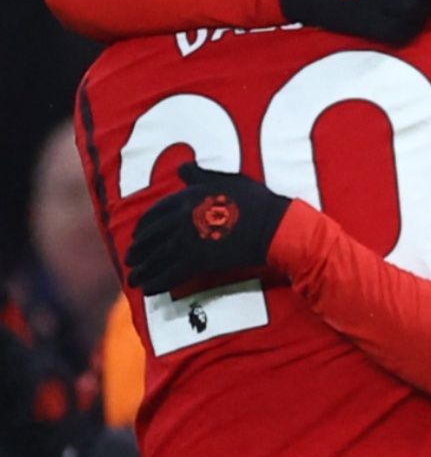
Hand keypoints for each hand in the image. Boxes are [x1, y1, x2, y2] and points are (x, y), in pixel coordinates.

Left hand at [126, 164, 291, 292]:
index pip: (154, 213)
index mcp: (185, 199)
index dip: (143, 226)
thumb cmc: (256, 202)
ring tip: (134, 279)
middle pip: (149, 238)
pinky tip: (149, 290)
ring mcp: (188, 242)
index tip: (138, 235)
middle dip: (137, 251)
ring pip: (155, 259)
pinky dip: (157, 283)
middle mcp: (180, 220)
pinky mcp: (198, 262)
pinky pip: (171, 275)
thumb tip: (182, 167)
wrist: (273, 227)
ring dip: (142, 271)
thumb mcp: (228, 180)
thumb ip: (201, 175)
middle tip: (130, 259)